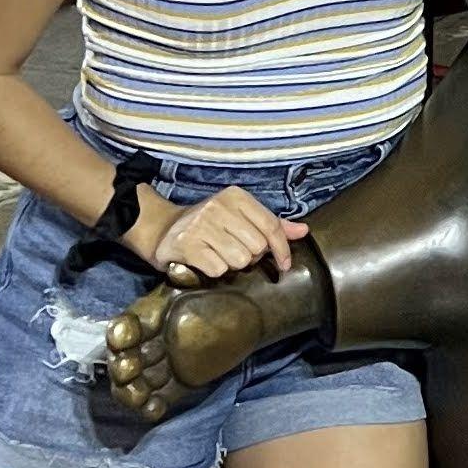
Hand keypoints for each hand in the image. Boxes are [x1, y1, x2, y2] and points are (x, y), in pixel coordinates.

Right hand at [101, 266, 317, 423]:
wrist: (255, 308)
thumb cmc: (229, 287)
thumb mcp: (210, 277)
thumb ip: (192, 275)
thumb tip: (176, 269)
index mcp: (153, 314)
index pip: (128, 325)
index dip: (120, 331)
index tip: (122, 335)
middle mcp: (154, 340)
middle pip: (126, 357)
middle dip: (121, 364)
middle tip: (127, 367)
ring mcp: (167, 363)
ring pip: (138, 381)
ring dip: (131, 391)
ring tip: (138, 395)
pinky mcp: (182, 382)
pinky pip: (160, 398)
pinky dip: (152, 407)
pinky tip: (154, 409)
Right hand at [151, 185, 309, 284]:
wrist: (164, 230)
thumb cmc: (210, 225)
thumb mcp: (240, 217)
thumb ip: (272, 224)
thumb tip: (303, 230)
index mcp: (236, 196)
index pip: (271, 226)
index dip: (282, 249)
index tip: (284, 264)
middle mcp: (218, 206)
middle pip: (257, 246)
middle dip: (251, 256)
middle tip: (236, 252)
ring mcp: (201, 225)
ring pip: (240, 260)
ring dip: (232, 265)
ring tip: (220, 255)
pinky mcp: (186, 245)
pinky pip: (218, 269)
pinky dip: (215, 271)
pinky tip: (206, 262)